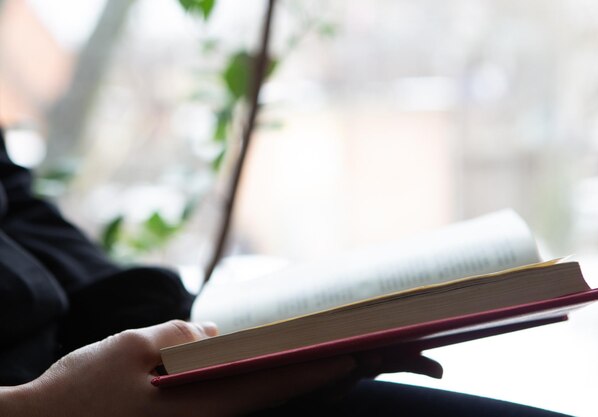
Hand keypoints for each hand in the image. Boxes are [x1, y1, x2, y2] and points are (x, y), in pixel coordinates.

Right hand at [3, 320, 356, 416]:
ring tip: (322, 355)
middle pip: (270, 394)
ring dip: (287, 377)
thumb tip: (214, 336)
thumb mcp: (127, 350)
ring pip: (252, 399)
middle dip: (314, 374)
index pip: (271, 385)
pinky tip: (261, 365)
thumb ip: (179, 340)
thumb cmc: (78, 394)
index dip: (316, 370)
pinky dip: (252, 382)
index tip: (356, 355)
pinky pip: (226, 401)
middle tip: (356, 353)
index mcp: (198, 407)